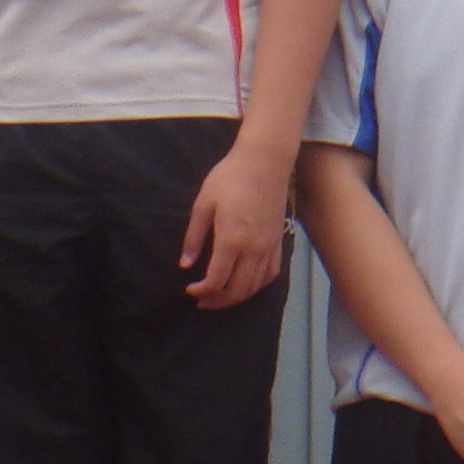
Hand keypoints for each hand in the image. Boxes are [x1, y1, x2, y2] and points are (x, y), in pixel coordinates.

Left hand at [182, 142, 291, 309]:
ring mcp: (269, 247)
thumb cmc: (230, 178)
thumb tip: (185, 264)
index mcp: (231, 240)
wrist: (265, 162)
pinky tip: (245, 284)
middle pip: (236, 290)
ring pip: (254, 287)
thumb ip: (194, 238)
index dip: (202, 291)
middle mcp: (253, 249)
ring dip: (236, 297)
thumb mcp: (203, 204)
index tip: (190, 290)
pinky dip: (257, 286)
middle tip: (202, 301)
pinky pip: (270, 274)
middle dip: (217, 301)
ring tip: (220, 297)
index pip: (217, 280)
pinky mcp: (278, 243)